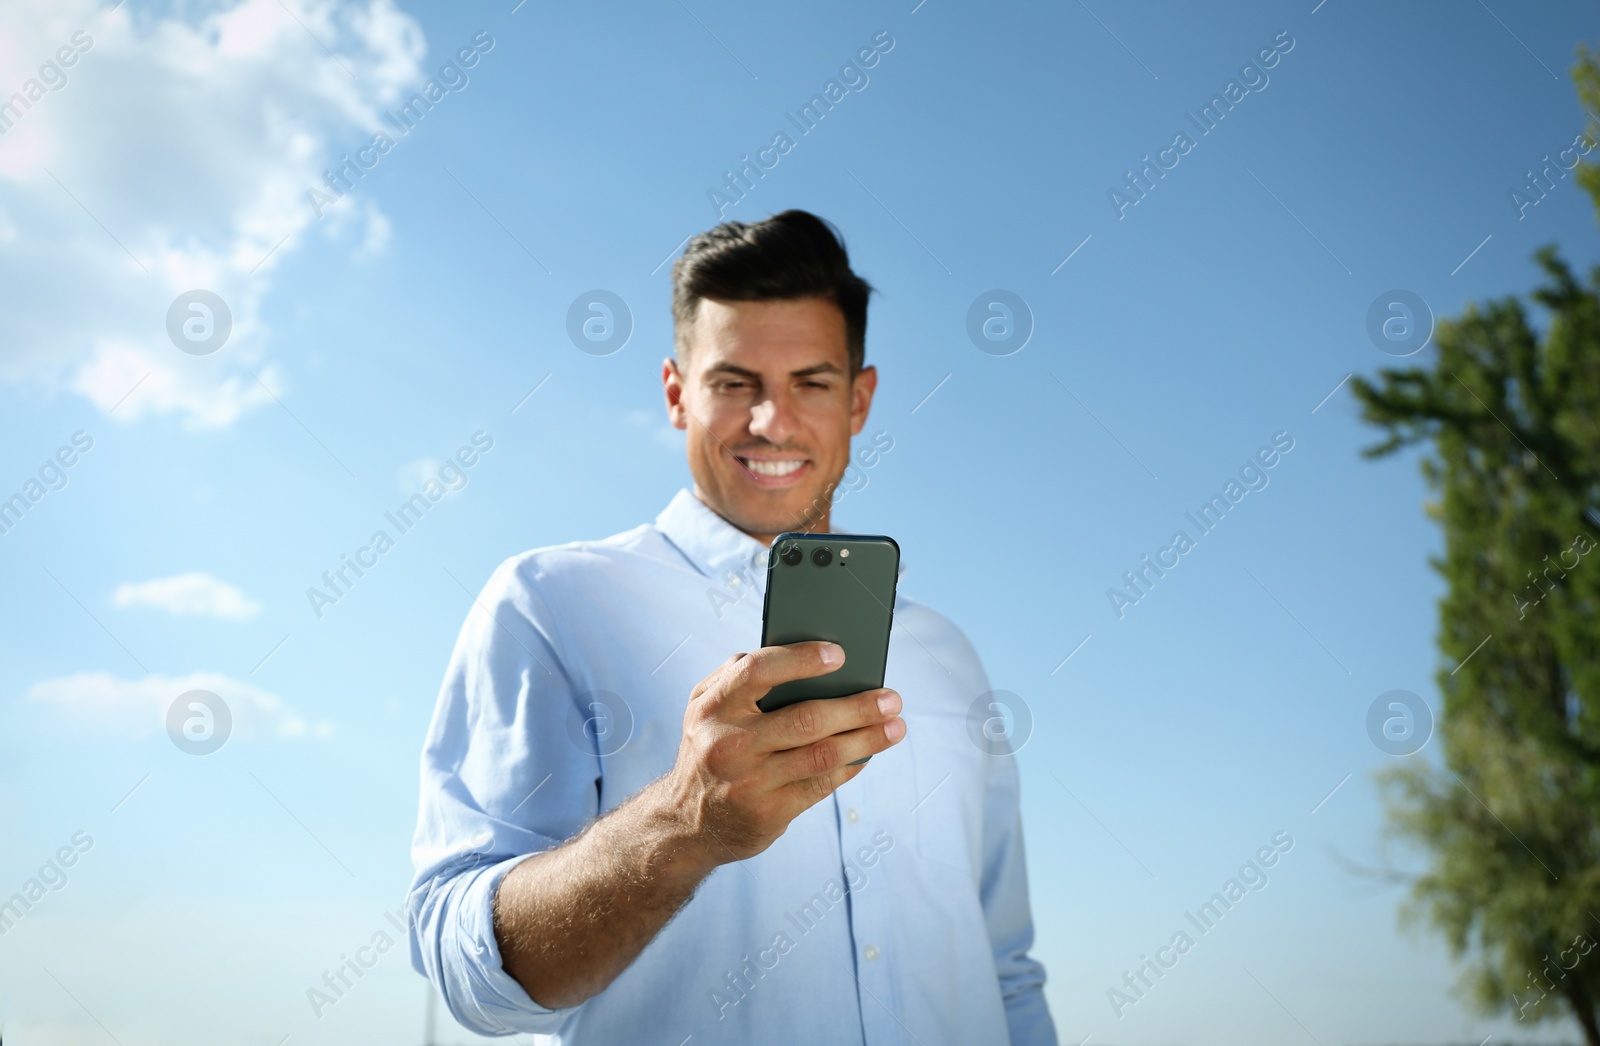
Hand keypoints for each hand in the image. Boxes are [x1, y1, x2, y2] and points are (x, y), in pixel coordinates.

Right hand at [660, 641, 905, 866]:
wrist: (686, 824)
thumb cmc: (708, 749)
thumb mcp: (703, 708)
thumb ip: (736, 676)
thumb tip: (796, 653)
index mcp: (712, 707)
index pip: (759, 671)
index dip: (801, 659)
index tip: (840, 655)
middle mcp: (728, 744)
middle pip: (806, 719)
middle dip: (857, 707)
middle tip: (891, 698)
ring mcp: (749, 782)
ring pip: (822, 755)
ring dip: (867, 739)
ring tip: (895, 727)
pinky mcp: (769, 813)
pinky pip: (822, 784)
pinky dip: (851, 766)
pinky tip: (868, 754)